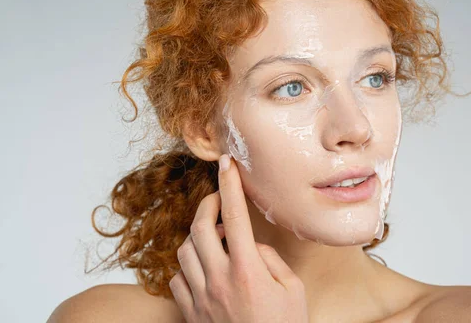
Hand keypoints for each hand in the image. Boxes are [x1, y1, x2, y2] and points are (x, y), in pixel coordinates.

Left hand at [169, 154, 308, 322]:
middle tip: (217, 199)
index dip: (230, 184)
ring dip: (198, 236)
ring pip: (184, 251)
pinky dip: (188, 265)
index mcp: (248, 271)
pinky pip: (177, 278)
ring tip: (216, 237)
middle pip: (200, 227)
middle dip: (207, 204)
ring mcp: (201, 298)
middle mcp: (219, 280)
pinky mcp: (190, 314)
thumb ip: (270, 259)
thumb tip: (250, 244)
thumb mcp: (293, 290)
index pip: (236, 215)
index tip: (227, 162)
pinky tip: (204, 267)